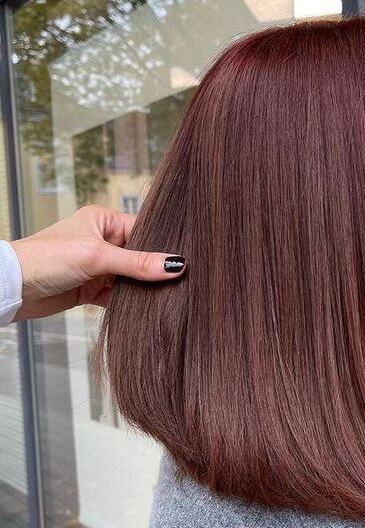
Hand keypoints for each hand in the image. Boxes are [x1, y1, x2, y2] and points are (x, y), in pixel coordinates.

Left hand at [9, 204, 185, 321]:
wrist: (12, 288)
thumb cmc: (46, 258)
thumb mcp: (97, 256)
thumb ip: (138, 262)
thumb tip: (175, 264)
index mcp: (104, 221)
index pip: (144, 231)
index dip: (162, 247)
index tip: (183, 262)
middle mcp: (103, 241)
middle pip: (141, 256)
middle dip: (154, 270)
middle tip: (180, 281)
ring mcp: (99, 266)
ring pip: (132, 277)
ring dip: (143, 288)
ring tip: (167, 296)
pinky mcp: (93, 288)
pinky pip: (121, 294)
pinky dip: (131, 301)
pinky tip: (146, 307)